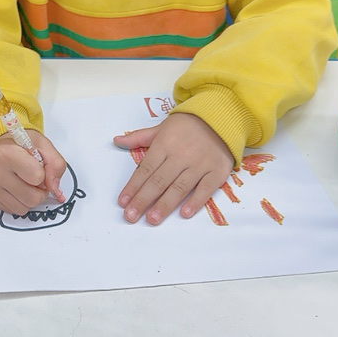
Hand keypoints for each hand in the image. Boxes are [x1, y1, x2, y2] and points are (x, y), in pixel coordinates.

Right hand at [0, 131, 65, 214]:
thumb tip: (54, 190)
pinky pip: (13, 211)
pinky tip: (16, 188)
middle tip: (35, 180)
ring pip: (23, 208)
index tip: (38, 167)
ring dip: (30, 199)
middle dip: (40, 192)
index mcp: (7, 153)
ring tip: (25, 184)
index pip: (37, 177)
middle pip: (31, 198)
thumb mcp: (43, 145)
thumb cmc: (21, 145)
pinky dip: (19, 202)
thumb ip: (56, 165)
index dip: (43, 175)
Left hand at [113, 113, 233, 224]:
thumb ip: (139, 137)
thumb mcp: (161, 128)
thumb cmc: (187, 125)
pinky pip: (206, 189)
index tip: (122, 202)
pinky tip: (184, 213)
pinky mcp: (217, 171)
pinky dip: (196, 201)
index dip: (133, 186)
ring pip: (179, 187)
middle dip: (143, 200)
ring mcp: (200, 164)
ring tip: (152, 219)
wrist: (220, 117)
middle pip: (158, 181)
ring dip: (165, 204)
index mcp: (164, 145)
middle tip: (131, 216)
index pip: (145, 169)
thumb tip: (117, 140)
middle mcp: (180, 156)